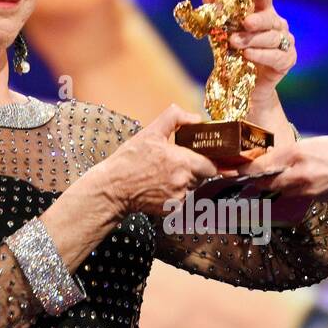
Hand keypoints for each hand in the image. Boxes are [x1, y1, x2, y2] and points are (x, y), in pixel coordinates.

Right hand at [94, 104, 219, 215]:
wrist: (112, 189)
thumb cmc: (129, 161)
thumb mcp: (150, 132)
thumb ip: (174, 118)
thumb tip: (196, 118)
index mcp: (182, 161)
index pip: (212, 164)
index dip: (214, 160)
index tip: (213, 157)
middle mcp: (184, 182)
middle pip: (204, 175)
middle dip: (197, 168)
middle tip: (180, 162)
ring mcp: (179, 197)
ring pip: (194, 187)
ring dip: (188, 180)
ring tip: (167, 173)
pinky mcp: (173, 209)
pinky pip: (184, 199)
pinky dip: (178, 192)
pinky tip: (162, 185)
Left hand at [203, 0, 295, 128]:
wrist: (242, 85)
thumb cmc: (234, 54)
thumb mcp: (223, 32)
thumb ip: (218, 14)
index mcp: (262, 9)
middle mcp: (276, 22)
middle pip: (268, 16)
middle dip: (256, 19)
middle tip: (244, 23)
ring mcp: (285, 41)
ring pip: (271, 37)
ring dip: (252, 39)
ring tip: (235, 43)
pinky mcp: (287, 59)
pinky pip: (275, 56)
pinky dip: (260, 55)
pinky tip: (248, 55)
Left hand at [233, 135, 327, 200]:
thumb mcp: (316, 143)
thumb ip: (293, 153)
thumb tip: (274, 160)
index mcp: (296, 153)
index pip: (260, 164)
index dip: (242, 169)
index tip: (229, 170)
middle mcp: (298, 174)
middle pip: (262, 183)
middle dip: (249, 183)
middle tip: (235, 183)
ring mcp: (306, 190)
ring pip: (276, 192)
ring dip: (265, 191)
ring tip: (253, 189)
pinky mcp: (315, 200)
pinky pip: (292, 199)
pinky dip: (284, 196)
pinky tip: (282, 193)